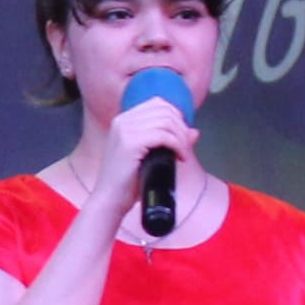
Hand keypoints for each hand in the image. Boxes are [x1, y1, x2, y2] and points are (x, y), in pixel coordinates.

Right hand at [93, 84, 202, 220]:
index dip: (176, 116)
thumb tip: (194, 132)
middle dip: (181, 127)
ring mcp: (125, 130)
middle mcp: (123, 121)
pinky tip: (180, 158)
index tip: (182, 135)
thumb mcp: (151, 157)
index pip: (157, 104)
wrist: (109, 201)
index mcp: (123, 120)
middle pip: (164, 110)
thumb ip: (170, 141)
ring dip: (181, 138)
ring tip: (183, 154)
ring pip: (166, 121)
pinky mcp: (130, 143)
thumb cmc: (128, 182)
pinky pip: (164, 136)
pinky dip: (178, 145)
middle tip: (185, 147)